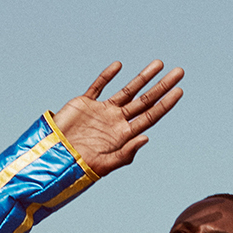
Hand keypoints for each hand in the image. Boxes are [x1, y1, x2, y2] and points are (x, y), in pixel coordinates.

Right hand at [52, 61, 183, 175]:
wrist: (53, 159)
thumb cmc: (79, 168)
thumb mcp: (104, 164)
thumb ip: (126, 153)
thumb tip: (146, 137)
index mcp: (124, 135)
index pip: (150, 116)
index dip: (165, 103)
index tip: (179, 90)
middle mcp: (116, 121)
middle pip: (145, 100)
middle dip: (162, 86)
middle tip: (179, 72)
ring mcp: (102, 111)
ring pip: (127, 90)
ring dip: (143, 77)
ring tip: (159, 64)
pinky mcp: (85, 104)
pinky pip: (98, 86)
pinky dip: (107, 76)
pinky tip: (119, 66)